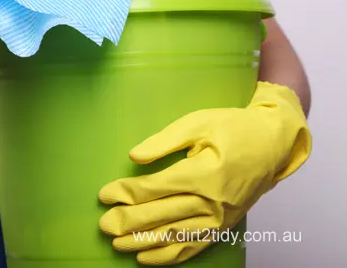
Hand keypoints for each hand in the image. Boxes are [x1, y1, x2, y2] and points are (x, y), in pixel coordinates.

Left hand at [98, 82, 310, 264]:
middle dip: (130, 221)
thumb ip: (164, 141)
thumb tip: (134, 156)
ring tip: (118, 244)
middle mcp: (212, 201)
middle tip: (104, 226)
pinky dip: (170, 255)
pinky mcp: (224, 226)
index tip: (104, 195)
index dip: (128, 192)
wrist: (272, 143)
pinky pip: (194, 246)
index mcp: (203, 173)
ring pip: (176, 235)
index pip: (156, 188)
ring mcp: (219, 217)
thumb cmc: (233, 127)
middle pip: (162, 215)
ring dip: (145, 242)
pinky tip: (147, 257)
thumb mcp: (198, 122)